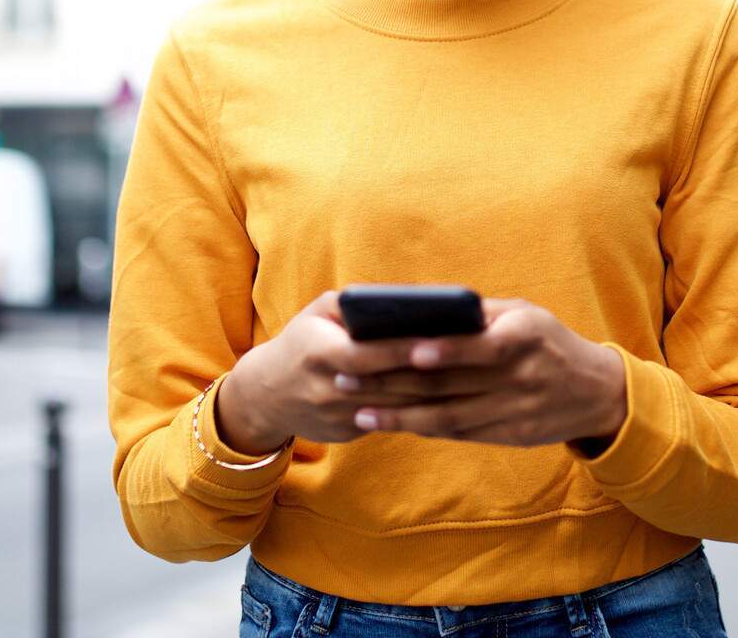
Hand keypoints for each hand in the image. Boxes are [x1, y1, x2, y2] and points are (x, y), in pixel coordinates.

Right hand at [217, 289, 470, 450]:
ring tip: (471, 379)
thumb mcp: (318, 313)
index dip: (406, 349)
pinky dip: (419, 410)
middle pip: (390, 385)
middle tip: (472, 361)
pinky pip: (390, 421)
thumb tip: (404, 302)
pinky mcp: (348, 434)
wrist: (265, 395)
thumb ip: (355, 304)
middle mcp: (327, 389)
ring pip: (395, 408)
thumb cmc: (303, 340)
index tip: (442, 339)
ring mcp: (338, 417)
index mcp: (319, 352)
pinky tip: (451, 399)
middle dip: (431, 374)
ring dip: (434, 396)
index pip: (370, 354)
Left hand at [330, 298, 626, 448]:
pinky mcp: (509, 436)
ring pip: (448, 417)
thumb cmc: (549, 342)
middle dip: (394, 380)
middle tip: (348, 374)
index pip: (479, 345)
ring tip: (358, 411)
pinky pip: (459, 434)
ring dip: (400, 415)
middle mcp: (521, 376)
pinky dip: (423, 429)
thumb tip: (423, 310)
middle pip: (450, 383)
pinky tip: (392, 423)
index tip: (404, 351)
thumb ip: (481, 314)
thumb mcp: (526, 315)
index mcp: (526, 336)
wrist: (598, 393)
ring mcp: (514, 411)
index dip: (443, 351)